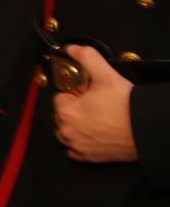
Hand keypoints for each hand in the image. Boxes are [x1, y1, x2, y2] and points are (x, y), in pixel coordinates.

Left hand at [53, 46, 137, 161]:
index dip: (75, 93)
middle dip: (74, 108)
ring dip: (75, 125)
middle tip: (95, 104)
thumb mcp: (106, 75)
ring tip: (95, 117)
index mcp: (66, 113)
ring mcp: (78, 147)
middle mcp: (68, 132)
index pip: (60, 98)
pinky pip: (75, 151)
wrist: (147, 128)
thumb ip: (87, 57)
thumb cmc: (127, 105)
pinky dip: (80, 143)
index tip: (88, 92)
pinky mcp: (89, 158)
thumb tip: (73, 48)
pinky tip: (93, 134)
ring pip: (66, 133)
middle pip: (62, 115)